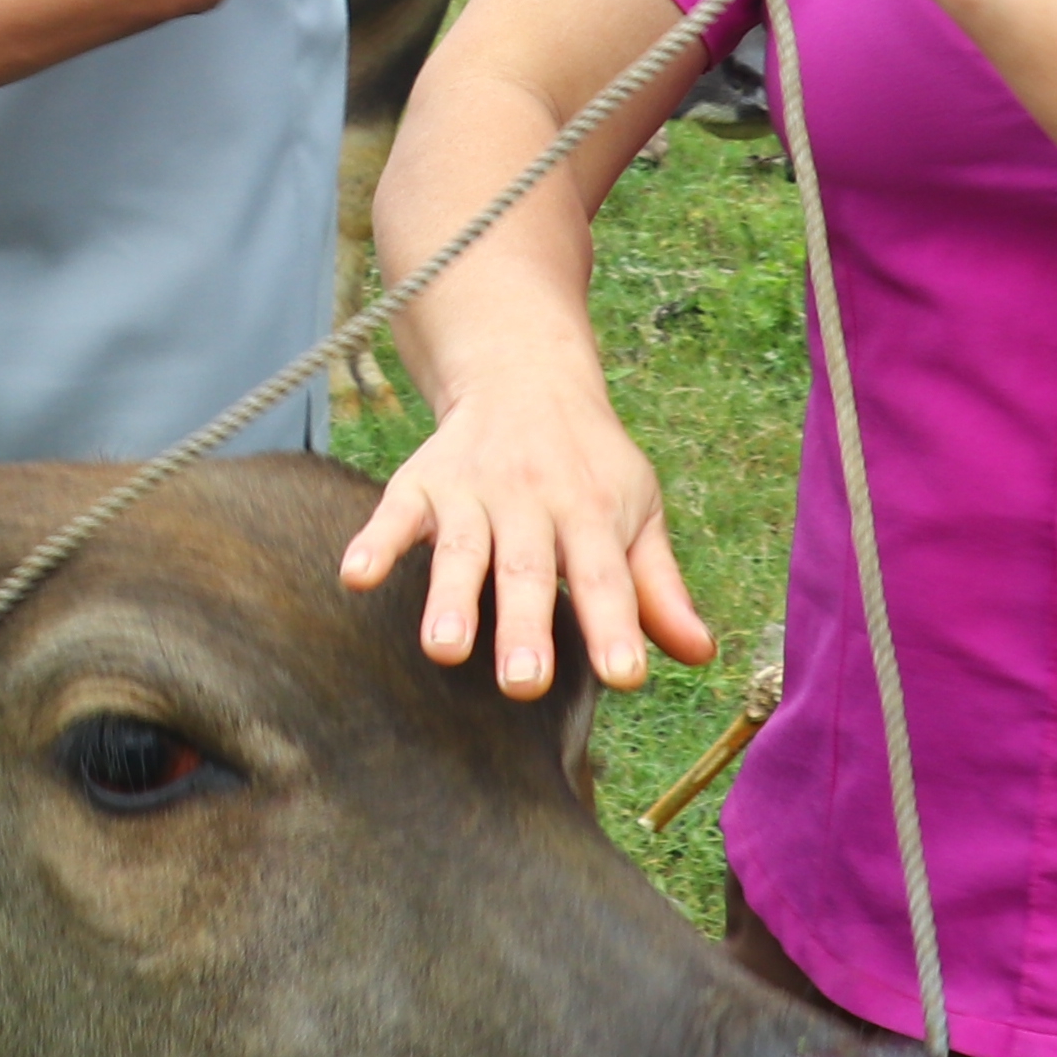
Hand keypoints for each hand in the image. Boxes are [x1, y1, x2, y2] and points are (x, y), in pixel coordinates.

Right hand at [334, 354, 709, 699]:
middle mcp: (531, 501)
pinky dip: (374, 542)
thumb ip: (659, 586)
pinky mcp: (419, 482)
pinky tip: (356, 576)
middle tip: (523, 681)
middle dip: (524, 624)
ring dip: (450, 597)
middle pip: (527, 570)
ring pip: (461, 549)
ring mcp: (471, 491)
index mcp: (592, 512)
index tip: (625, 677)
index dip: (616, 625)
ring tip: (443, 649)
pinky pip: (393, 514)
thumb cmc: (588, 462)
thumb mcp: (637, 510)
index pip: (607, 576)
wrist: (523, 374)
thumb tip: (701, 655)